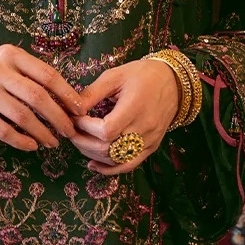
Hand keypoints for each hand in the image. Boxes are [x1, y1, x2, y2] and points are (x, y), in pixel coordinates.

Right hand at [0, 44, 83, 151]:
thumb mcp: (8, 64)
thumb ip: (32, 75)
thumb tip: (68, 99)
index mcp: (11, 54)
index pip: (46, 74)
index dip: (66, 93)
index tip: (79, 109)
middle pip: (37, 96)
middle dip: (58, 117)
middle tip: (69, 131)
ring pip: (22, 116)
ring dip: (42, 132)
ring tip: (53, 142)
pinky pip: (4, 130)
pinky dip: (21, 141)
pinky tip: (32, 146)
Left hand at [69, 56, 179, 173]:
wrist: (173, 82)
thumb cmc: (142, 75)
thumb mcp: (115, 76)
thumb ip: (93, 93)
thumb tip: (71, 108)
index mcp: (134, 107)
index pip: (106, 130)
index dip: (86, 128)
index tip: (75, 117)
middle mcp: (144, 128)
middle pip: (108, 148)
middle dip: (83, 142)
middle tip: (71, 131)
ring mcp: (149, 141)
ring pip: (116, 159)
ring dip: (92, 154)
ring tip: (79, 142)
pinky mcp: (151, 147)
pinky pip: (129, 165)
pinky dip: (109, 169)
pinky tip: (93, 164)